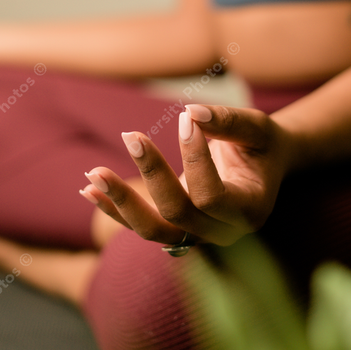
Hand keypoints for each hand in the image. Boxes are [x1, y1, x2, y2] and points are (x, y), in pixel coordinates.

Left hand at [82, 104, 291, 247]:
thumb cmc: (262, 145)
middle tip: (131, 135)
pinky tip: (87, 190)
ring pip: (152, 230)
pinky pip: (140, 226)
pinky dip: (113, 209)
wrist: (263, 167)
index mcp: (249, 211)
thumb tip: (192, 113)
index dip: (194, 158)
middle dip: (151, 174)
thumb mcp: (257, 128)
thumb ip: (229, 122)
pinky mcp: (175, 230)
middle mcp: (222, 233)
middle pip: (177, 215)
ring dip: (121, 202)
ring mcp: (197, 237)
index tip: (186, 118)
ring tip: (92, 175)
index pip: (211, 196)